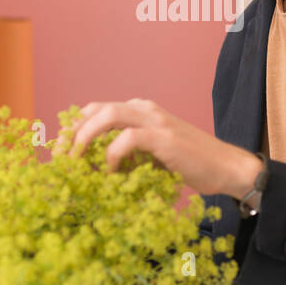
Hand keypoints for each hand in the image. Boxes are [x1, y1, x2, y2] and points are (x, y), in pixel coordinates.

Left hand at [60, 98, 261, 199]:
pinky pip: (126, 139)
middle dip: (70, 133)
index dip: (73, 128)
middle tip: (58, 159)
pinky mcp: (163, 136)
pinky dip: (111, 157)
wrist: (226, 168)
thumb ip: (128, 155)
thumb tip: (94, 172)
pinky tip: (111, 175)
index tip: (59, 152)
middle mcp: (144, 108)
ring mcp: (154, 120)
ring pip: (106, 116)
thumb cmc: (190, 167)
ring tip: (75, 164)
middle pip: (94, 109)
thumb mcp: (152, 157)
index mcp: (139, 110)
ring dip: (84, 140)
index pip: (95, 109)